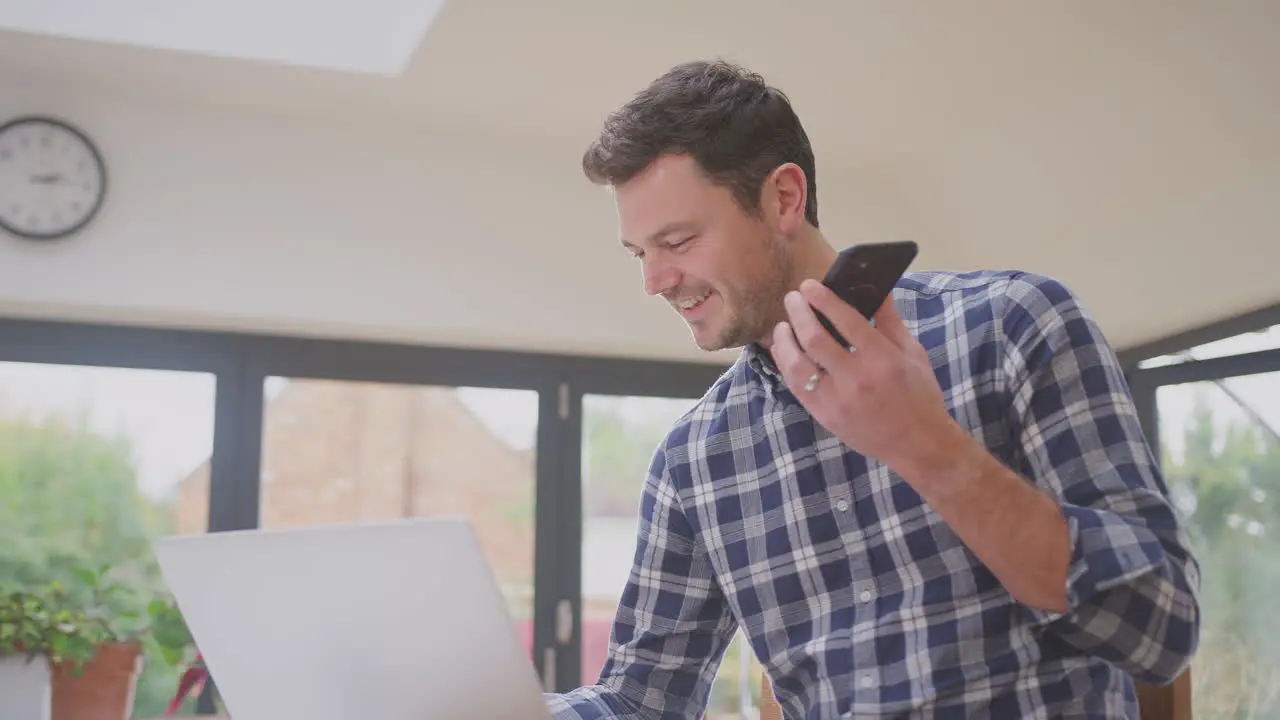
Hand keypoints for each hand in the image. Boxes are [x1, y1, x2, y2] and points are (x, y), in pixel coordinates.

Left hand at [771, 279, 963, 473]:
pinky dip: (786, 366)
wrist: (918, 444)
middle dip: (799, 312)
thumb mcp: (913, 354)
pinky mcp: (825, 416)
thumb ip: (890, 321)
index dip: (823, 299)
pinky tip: (784, 352)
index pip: (846, 320)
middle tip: (792, 298)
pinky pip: (796, 387)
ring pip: (798, 365)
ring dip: (784, 341)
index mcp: (883, 359)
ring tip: (782, 326)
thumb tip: (878, 288)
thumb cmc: (920, 396)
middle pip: (815, 338)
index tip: (809, 285)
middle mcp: (857, 378)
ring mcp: (837, 400)